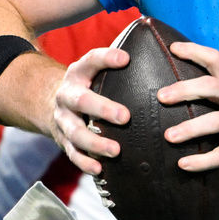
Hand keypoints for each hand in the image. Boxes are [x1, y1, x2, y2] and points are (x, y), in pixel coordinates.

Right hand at [51, 46, 130, 174]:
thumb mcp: (97, 69)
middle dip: (103, 108)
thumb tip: (167, 49)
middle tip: (126, 117)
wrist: (51, 101)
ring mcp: (63, 118)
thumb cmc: (91, 83)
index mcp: (79, 72)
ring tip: (116, 151)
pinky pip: (72, 153)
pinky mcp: (62, 139)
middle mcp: (67, 94)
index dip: (107, 58)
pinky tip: (100, 170)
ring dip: (95, 143)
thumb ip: (121, 63)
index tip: (126, 58)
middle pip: (81, 100)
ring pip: (75, 131)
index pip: (91, 60)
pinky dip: (85, 162)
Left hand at [158, 41, 218, 173]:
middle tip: (161, 96)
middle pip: (212, 87)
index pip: (215, 59)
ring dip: (190, 128)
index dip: (194, 51)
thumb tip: (182, 80)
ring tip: (169, 136)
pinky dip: (201, 161)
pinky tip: (184, 164)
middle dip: (184, 90)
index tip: (173, 48)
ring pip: (216, 121)